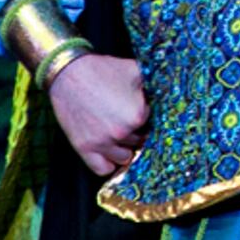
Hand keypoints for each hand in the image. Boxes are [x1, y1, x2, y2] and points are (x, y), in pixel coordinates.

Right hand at [44, 54, 148, 180]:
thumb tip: (171, 88)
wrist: (68, 72)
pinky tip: (110, 152)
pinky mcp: (83, 148)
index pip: (153, 124)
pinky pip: (102, 169)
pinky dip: (108, 163)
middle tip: (129, 122)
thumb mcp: (136, 71)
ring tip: (120, 135)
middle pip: (139, 142)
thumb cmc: (103, 70)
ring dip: (125, 148)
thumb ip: (155, 84)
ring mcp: (101, 143)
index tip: (141, 111)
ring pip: (124, 158)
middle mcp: (121, 133)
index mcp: (137, 115)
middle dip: (137, 133)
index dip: (147, 116)